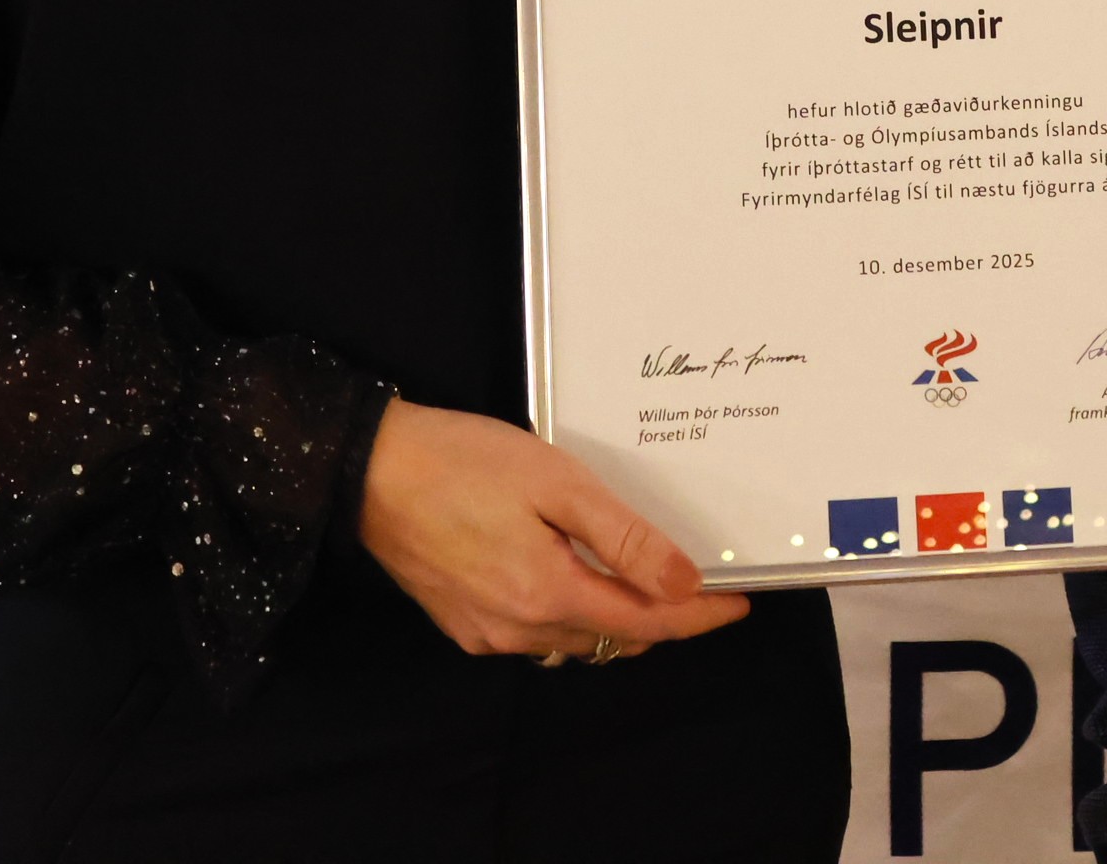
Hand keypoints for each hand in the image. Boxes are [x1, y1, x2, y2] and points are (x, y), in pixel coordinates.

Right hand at [355, 399, 749, 660]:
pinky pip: (536, 638)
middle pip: (614, 638)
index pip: (647, 622)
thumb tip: (683, 583)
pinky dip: (571, 618)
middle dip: (663, 618)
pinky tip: (576, 584)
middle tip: (698, 586)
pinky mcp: (461, 624)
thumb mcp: (556, 483)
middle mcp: (518, 629)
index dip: (698, 616)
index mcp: (548, 594)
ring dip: (616, 622)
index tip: (738, 604)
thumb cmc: (463, 462)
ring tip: (645, 584)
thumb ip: (623, 538)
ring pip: (575, 643)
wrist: (368, 470)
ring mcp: (486, 633)